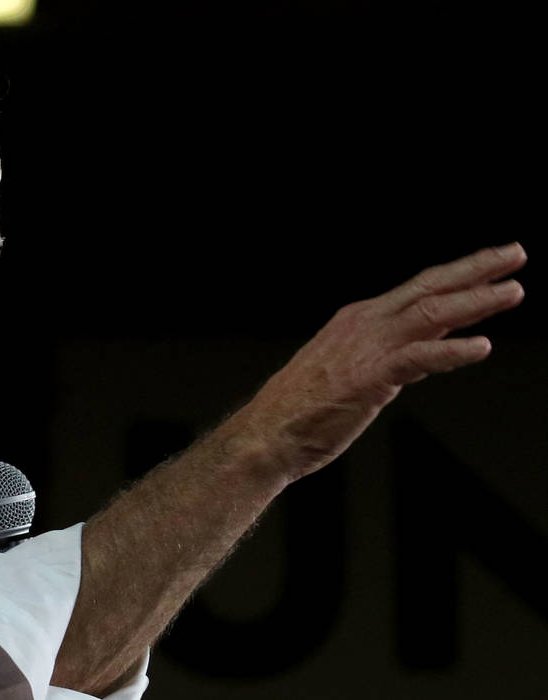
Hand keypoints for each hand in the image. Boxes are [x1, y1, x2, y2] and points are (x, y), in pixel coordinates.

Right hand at [239, 242, 526, 481]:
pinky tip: (482, 347)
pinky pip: (420, 358)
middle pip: (429, 288)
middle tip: (513, 255)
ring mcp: (366, 349)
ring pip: (430, 314)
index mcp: (356, 320)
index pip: (417, 290)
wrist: (267, 434)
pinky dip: (453, 352)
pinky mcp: (369, 378)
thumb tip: (424, 356)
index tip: (492, 266)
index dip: (459, 275)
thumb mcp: (350, 371)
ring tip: (512, 292)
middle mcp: (363, 325)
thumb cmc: (301, 409)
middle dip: (475, 269)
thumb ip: (392, 359)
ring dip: (474, 301)